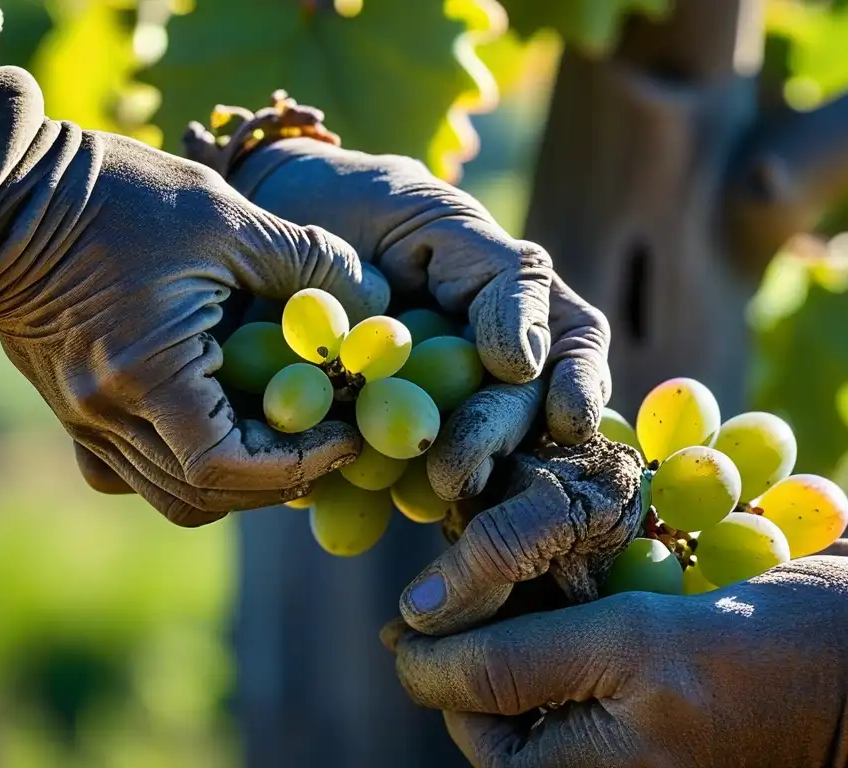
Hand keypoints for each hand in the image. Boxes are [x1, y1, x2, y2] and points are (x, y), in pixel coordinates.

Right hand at [0, 67, 379, 525]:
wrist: (9, 185)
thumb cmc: (119, 194)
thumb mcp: (229, 218)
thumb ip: (310, 262)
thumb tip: (375, 302)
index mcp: (146, 373)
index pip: (226, 466)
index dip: (299, 462)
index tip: (347, 433)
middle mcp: (107, 413)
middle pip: (204, 495)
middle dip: (279, 477)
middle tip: (331, 439)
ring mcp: (85, 417)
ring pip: (170, 492)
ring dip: (240, 477)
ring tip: (289, 436)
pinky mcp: (75, 407)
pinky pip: (132, 470)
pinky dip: (185, 464)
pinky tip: (221, 426)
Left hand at [184, 93, 611, 464]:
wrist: (266, 217)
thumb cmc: (361, 204)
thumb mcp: (436, 218)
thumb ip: (501, 280)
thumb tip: (527, 363)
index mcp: (515, 307)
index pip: (573, 347)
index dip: (581, 387)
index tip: (567, 420)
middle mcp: (482, 364)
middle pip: (517, 412)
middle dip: (495, 439)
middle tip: (461, 460)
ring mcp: (429, 405)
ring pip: (466, 455)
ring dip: (454, 477)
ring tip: (432, 487)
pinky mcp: (368, 435)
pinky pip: (382, 475)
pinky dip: (375, 492)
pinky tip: (362, 501)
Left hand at [390, 556, 847, 767]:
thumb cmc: (778, 668)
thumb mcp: (633, 660)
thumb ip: (520, 664)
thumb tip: (414, 653)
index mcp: (583, 767)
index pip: (473, 714)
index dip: (436, 651)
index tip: (418, 591)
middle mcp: (602, 737)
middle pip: (508, 671)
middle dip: (489, 605)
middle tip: (472, 542)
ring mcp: (636, 698)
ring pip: (551, 633)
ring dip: (532, 576)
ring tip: (519, 526)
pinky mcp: (667, 655)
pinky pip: (602, 614)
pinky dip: (585, 568)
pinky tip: (581, 525)